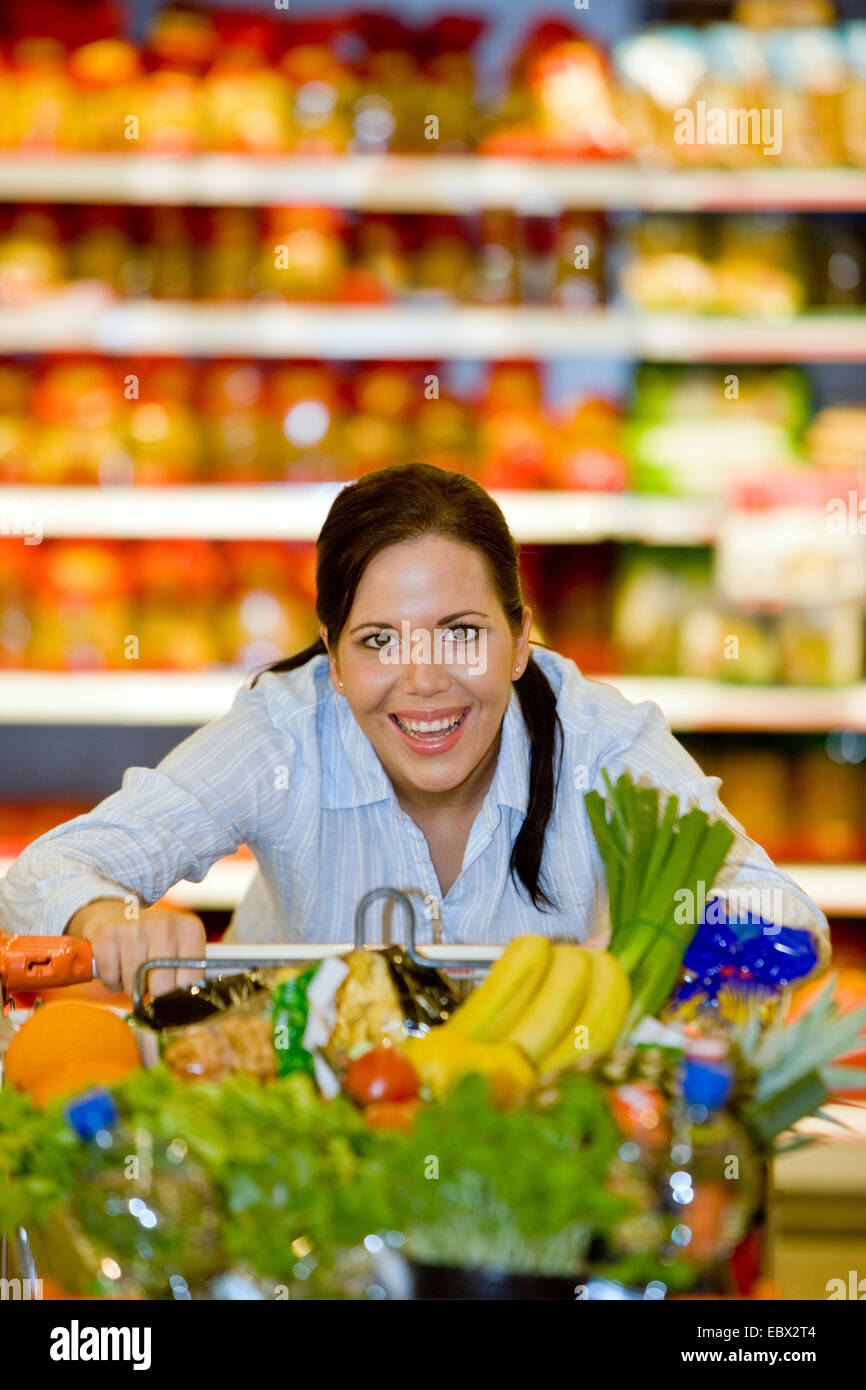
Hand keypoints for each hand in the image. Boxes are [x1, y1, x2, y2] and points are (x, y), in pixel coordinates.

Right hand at [66, 899, 205, 998]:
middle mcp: (164, 925)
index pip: (190, 981)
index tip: (171, 998)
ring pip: (133, 985)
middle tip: (150, 983)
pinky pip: (110, 978)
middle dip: (153, 994)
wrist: (120, 914)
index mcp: (189, 930)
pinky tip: (118, 965)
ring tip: (133, 970)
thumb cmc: (154, 939)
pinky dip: (112, 980)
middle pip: (161, 987)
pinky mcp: (107, 934)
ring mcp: (134, 928)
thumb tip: (187, 1006)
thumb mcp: (180, 948)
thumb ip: (189, 974)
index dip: (178, 998)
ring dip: (130, 987)